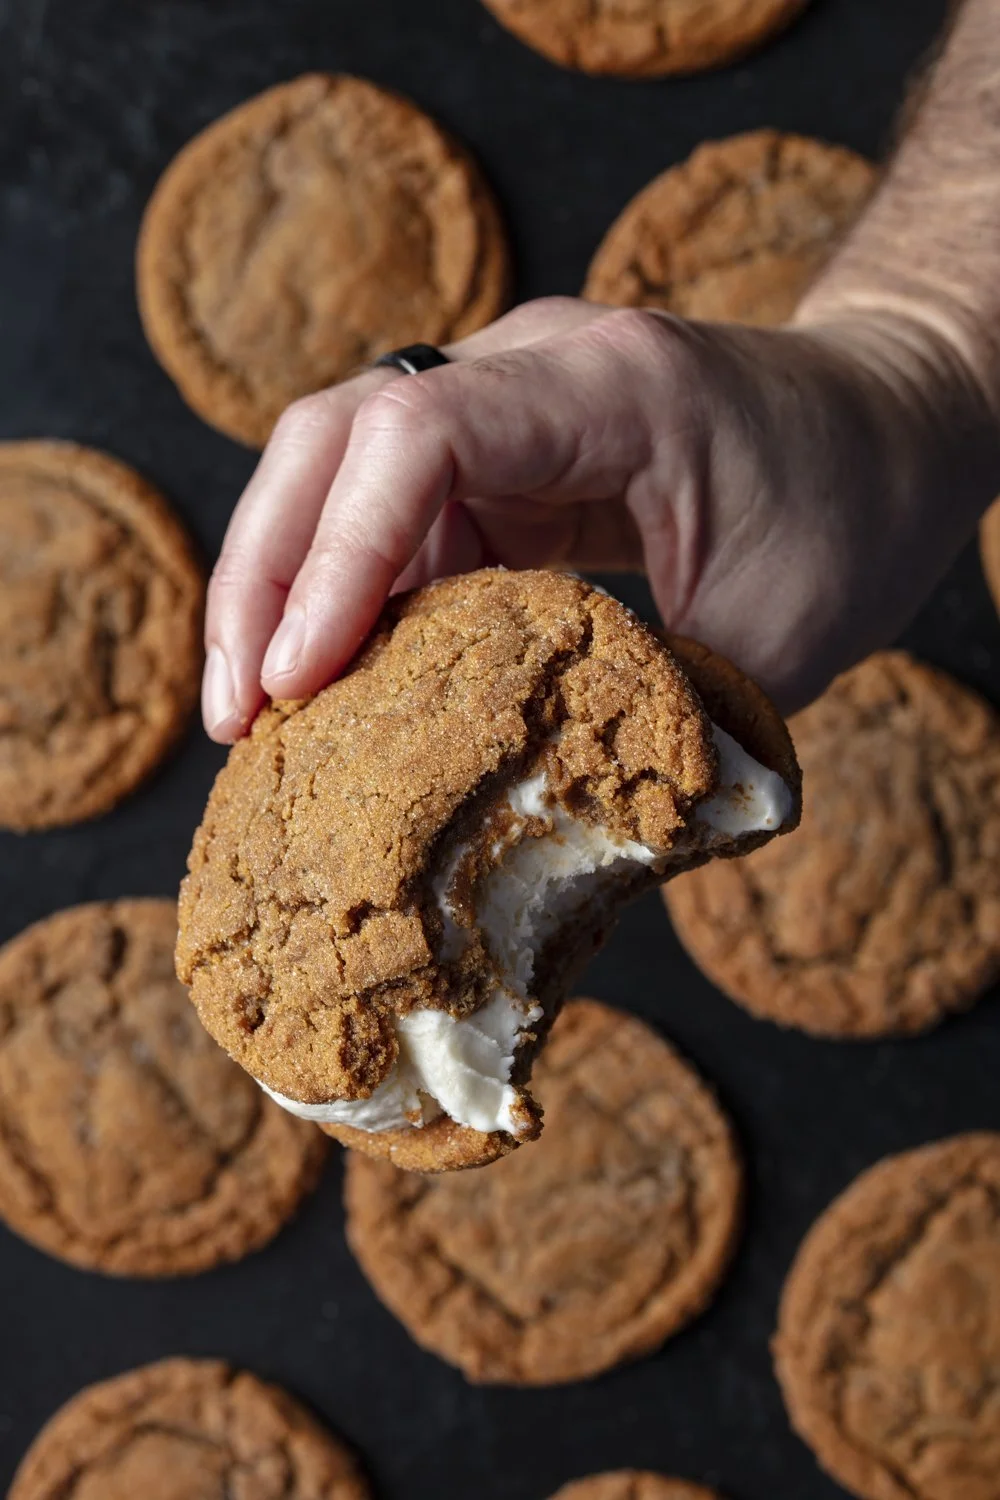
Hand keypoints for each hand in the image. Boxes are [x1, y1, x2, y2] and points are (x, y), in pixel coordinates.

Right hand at [201, 295, 983, 741]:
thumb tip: (553, 845)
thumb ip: (665, 725)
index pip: (420, 434)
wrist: (889, 431)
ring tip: (255, 722)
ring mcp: (506, 408)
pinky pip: (390, 517)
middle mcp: (533, 373)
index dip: (339, 556)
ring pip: (337, 474)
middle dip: (265, 578)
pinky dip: (346, 602)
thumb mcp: (786, 636)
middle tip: (238, 717)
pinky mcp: (500, 459)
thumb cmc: (855, 512)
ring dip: (282, 593)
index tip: (299, 677)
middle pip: (335, 437)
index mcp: (612, 387)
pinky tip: (332, 688)